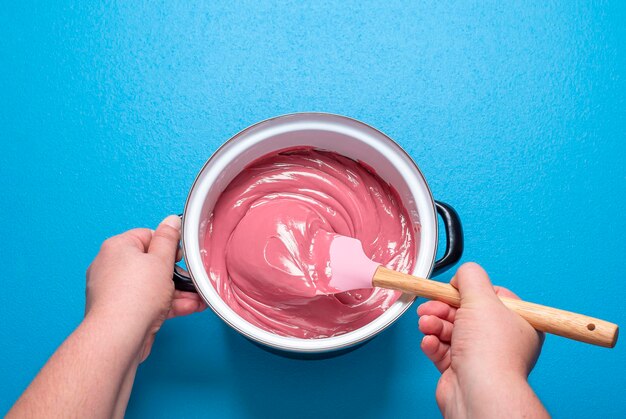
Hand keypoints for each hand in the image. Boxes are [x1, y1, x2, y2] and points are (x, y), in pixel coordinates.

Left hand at [85, 215, 205, 360]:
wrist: (119, 337)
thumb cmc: (135, 296)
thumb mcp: (161, 260)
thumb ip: (168, 239)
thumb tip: (170, 221)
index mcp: (118, 247)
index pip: (147, 236)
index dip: (167, 245)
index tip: (180, 255)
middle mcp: (111, 266)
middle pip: (151, 263)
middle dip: (176, 273)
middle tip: (191, 278)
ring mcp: (115, 291)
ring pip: (152, 285)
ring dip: (177, 291)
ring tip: (197, 297)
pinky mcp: (121, 311)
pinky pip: (147, 302)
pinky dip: (167, 304)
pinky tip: (188, 307)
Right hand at [417, 262, 546, 417]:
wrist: (479, 392)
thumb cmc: (490, 352)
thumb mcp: (481, 299)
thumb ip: (470, 277)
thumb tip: (463, 273)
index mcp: (517, 322)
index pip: (491, 296)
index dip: (468, 291)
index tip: (453, 288)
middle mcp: (501, 339)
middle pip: (465, 312)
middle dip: (442, 308)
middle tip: (430, 306)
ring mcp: (480, 355)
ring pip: (450, 330)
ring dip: (434, 324)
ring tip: (426, 324)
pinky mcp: (460, 369)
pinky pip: (442, 349)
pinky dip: (433, 343)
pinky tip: (429, 341)